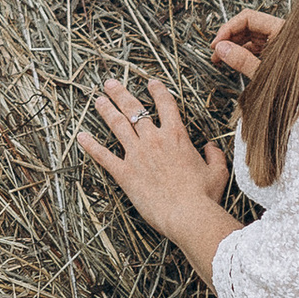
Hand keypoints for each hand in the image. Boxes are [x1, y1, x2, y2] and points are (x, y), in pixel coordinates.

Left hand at [75, 73, 228, 242]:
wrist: (188, 214)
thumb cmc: (204, 196)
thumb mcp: (217, 172)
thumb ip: (214, 155)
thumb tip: (210, 147)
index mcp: (177, 136)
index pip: (166, 104)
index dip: (158, 91)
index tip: (151, 83)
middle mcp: (154, 139)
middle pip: (134, 109)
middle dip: (121, 94)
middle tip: (110, 83)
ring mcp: (137, 154)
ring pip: (117, 125)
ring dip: (107, 110)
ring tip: (98, 100)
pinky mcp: (124, 173)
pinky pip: (103, 155)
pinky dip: (91, 145)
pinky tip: (81, 136)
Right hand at [212, 9, 282, 80]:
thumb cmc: (296, 87)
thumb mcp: (264, 73)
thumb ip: (243, 60)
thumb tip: (222, 48)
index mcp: (282, 30)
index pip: (248, 17)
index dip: (228, 29)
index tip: (216, 42)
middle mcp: (281, 32)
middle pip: (249, 26)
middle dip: (229, 38)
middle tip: (216, 51)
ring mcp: (280, 42)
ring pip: (252, 36)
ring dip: (235, 45)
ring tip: (221, 58)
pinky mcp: (279, 52)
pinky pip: (258, 46)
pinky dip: (245, 52)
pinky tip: (235, 60)